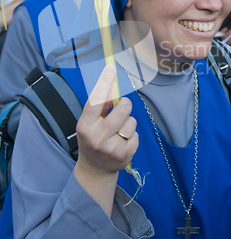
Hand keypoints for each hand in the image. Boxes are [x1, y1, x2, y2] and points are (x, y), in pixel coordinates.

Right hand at [74, 64, 137, 215]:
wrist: (95, 170)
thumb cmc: (93, 139)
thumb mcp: (89, 124)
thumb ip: (99, 108)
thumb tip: (110, 89)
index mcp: (85, 126)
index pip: (95, 101)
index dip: (104, 83)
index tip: (110, 68)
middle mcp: (97, 137)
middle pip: (122, 109)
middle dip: (125, 106)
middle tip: (121, 109)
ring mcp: (111, 148)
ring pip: (131, 122)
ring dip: (128, 123)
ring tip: (119, 132)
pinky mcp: (125, 155)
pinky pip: (136, 135)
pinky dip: (132, 136)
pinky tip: (123, 143)